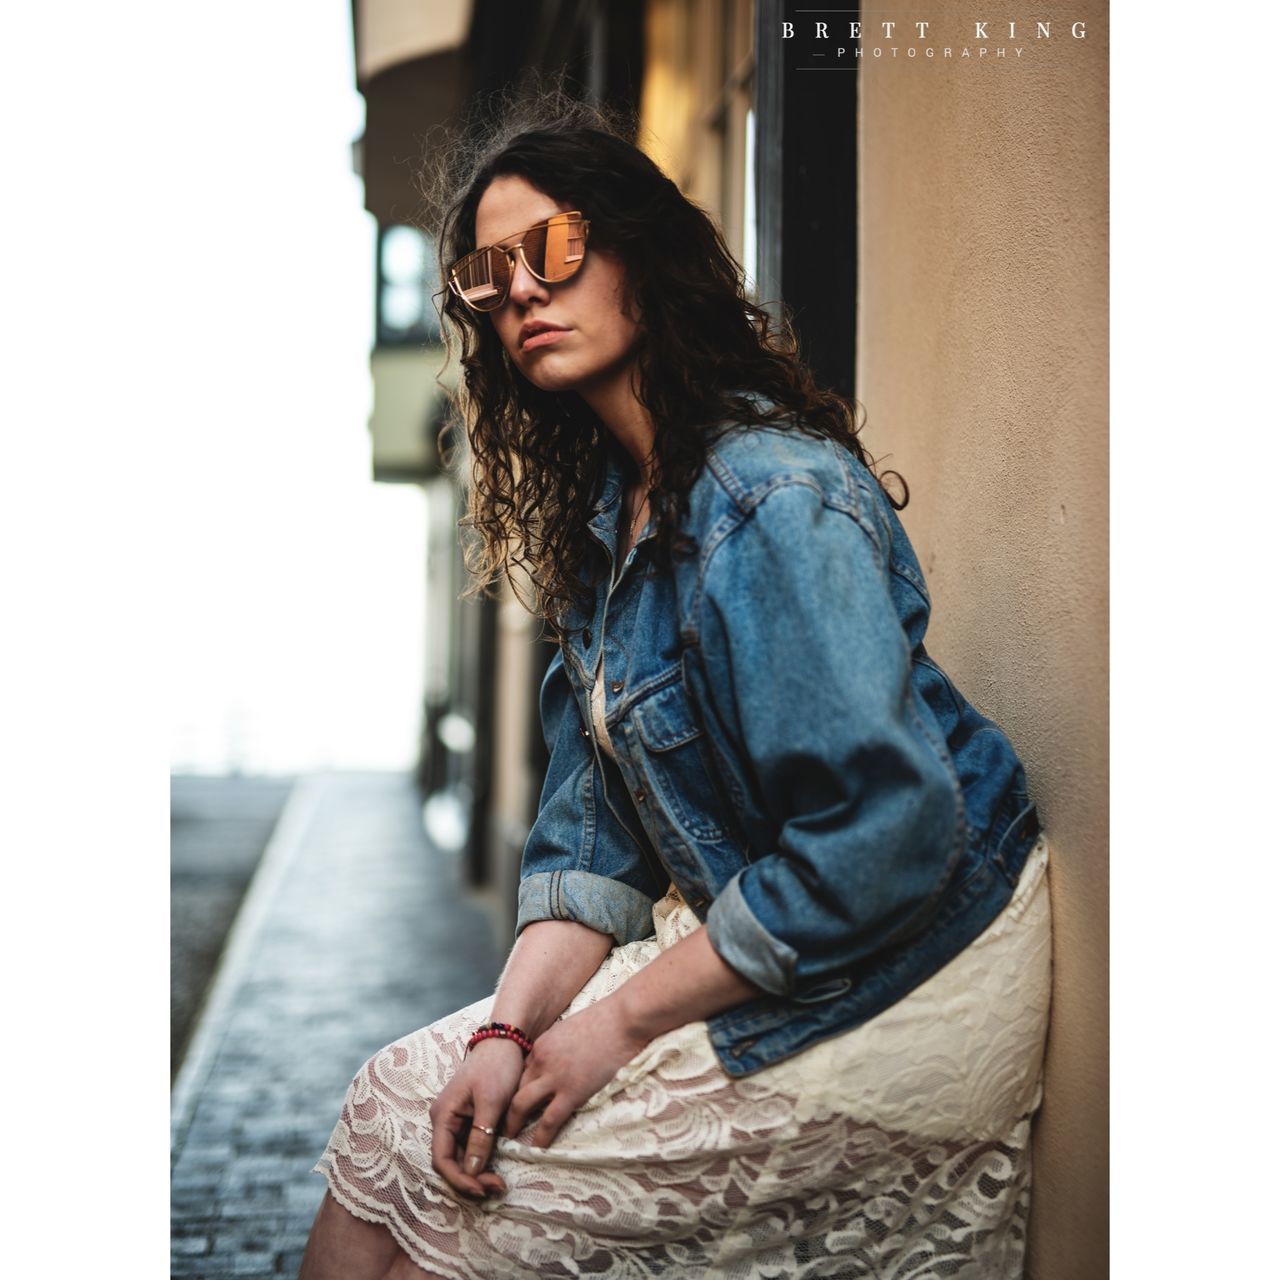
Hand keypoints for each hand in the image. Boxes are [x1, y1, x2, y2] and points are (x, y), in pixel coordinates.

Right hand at [429, 1036, 525, 1197]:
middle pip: (452, 1161)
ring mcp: (457, 1119)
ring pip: (463, 1156)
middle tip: (498, 1187)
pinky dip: (484, 1159)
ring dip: (479, 1172)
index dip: (460, 1179)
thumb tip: (472, 1172)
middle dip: (471, 1179)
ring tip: (500, 1182)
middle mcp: (445, 1120)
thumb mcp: (491, 1103)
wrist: (508, 1040)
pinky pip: (472, 1146)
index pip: (442, 1159)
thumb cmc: (497, 1066)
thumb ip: (481, 1137)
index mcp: (443, 1115)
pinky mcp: (472, 1118)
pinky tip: (498, 1167)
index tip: (482, 1190)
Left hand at [503, 997, 647, 1148]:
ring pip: (521, 1105)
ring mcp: (554, 1077)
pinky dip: (540, 1137)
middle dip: (505, 1108)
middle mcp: (541, 1061)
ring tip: (509, 1139)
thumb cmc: (606, 1019)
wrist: (623, 1019)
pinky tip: (537, 1148)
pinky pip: (549, 1120)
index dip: (515, 1089)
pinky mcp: (572, 1091)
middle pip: (514, 1088)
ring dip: (513, 1124)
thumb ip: (561, 1046)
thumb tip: (564, 1059)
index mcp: (542, 1045)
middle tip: (501, 1124)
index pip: (520, 1072)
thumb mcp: (572, 1029)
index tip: (512, 1102)